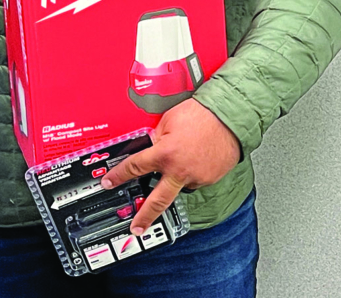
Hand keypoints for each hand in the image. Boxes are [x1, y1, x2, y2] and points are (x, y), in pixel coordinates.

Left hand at [99, 99, 239, 234]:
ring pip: (180, 185)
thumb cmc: (201, 113)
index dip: (119, 176)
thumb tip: (152, 146)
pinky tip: (198, 156)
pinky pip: (196, 179)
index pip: (135, 167)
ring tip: (186, 157)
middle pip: (157, 200)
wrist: (230, 116)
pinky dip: (194, 170)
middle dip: (145, 216)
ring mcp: (196, 178)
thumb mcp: (169, 120)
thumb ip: (157, 137)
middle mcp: (179, 170)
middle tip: (137, 227)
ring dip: (178, 177)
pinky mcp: (210, 179)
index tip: (109, 183)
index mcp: (164, 154)